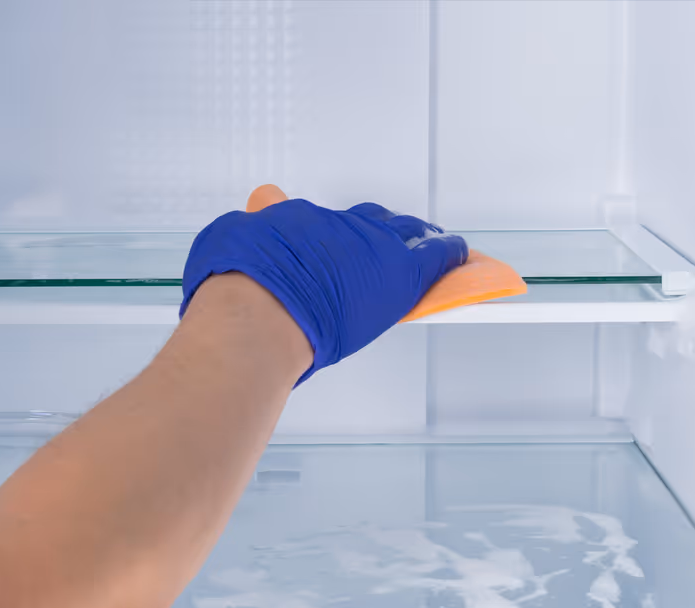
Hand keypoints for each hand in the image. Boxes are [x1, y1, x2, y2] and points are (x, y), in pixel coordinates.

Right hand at [182, 199, 467, 382]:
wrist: (253, 318)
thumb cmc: (232, 288)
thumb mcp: (230, 240)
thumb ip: (251, 225)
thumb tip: (260, 203)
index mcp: (295, 220)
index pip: (324, 227)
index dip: (334, 240)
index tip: (337, 247)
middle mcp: (335, 228)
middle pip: (370, 222)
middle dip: (381, 231)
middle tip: (391, 243)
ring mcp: (369, 248)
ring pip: (404, 236)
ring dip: (416, 242)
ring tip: (431, 247)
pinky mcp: (399, 273)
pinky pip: (437, 255)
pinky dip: (452, 255)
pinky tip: (464, 258)